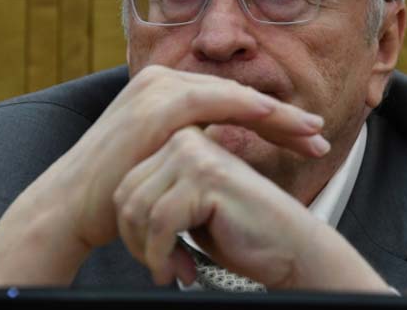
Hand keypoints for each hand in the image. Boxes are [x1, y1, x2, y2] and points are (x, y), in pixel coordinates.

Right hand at [0, 65, 327, 286]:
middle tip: (319, 133)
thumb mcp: (166, 157)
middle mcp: (163, 80)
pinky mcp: (155, 103)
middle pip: (239, 95)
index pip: (233, 101)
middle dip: (283, 117)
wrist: (74, 204)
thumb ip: (198, 142)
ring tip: (311, 132)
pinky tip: (272, 114)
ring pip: (232, 95)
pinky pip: (209, 100)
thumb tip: (232, 144)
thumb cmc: (122, 187)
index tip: (305, 136)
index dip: (273, 118)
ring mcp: (158, 88)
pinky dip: (243, 106)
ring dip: (275, 114)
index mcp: (168, 90)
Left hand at [114, 126, 390, 291]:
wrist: (289, 248)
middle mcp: (187, 139)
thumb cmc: (239, 232)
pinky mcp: (207, 176)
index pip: (127, 182)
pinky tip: (180, 268)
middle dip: (137, 241)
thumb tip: (118, 204)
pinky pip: (159, 221)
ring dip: (150, 251)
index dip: (132, 227)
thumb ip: (160, 194)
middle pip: (127, 194)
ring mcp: (197, 154)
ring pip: (138, 208)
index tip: (152, 253)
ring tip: (172, 268)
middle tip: (161, 266)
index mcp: (182, 140)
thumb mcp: (189, 207)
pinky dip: (162, 254)